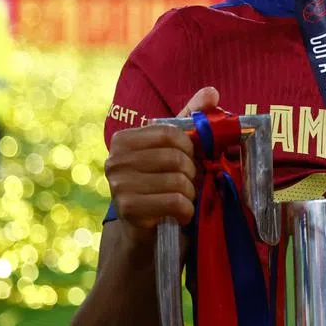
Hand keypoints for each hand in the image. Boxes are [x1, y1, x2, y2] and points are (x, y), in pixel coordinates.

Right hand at [103, 87, 219, 236]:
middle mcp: (114, 160)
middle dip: (191, 173)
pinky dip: (186, 211)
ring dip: (190, 194)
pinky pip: (175, 202)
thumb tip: (211, 91)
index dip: (190, 148)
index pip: (170, 133)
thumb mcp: (176, 149)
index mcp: (124, 139)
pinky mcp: (128, 209)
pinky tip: (179, 215)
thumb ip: (191, 119)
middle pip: (175, 157)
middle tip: (187, 184)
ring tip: (182, 199)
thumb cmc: (163, 184)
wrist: (147, 233)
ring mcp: (118, 185)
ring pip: (177, 181)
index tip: (189, 160)